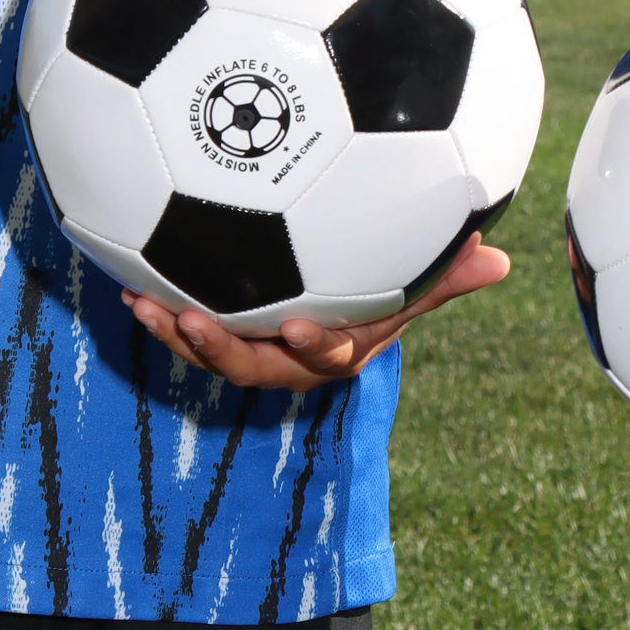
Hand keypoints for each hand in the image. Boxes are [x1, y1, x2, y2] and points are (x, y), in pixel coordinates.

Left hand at [124, 233, 509, 390]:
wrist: (338, 296)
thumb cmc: (381, 285)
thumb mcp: (413, 282)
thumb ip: (446, 275)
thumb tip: (499, 261)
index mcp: (340, 350)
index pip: (329, 355)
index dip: (314, 346)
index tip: (298, 325)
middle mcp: (292, 359)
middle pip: (257, 368)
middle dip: (222, 350)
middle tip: (192, 321)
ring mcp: (254, 349)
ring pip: (214, 356)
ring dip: (178, 336)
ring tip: (147, 308)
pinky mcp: (222, 330)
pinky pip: (190, 330)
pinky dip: (162, 313)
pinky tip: (129, 283)